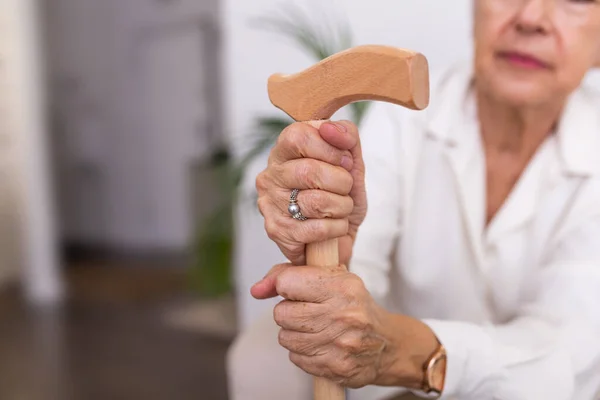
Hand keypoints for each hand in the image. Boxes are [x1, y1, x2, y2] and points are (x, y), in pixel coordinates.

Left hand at [251, 263, 439, 389]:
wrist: (387, 344)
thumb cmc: (355, 306)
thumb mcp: (333, 278)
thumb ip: (290, 275)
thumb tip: (257, 289)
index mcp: (342, 287)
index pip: (288, 282)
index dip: (285, 285)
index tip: (294, 288)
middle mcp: (342, 315)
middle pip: (282, 313)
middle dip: (289, 312)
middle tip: (307, 311)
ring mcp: (339, 344)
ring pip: (286, 337)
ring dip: (294, 333)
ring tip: (315, 328)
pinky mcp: (335, 367)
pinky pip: (295, 358)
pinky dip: (303, 352)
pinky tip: (320, 344)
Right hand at [255, 120, 366, 265]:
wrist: (340, 237)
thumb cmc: (340, 196)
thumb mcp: (351, 162)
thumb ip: (346, 136)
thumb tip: (331, 128)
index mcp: (284, 152)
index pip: (298, 136)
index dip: (330, 149)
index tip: (344, 162)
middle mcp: (270, 175)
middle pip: (309, 171)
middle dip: (341, 182)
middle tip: (345, 189)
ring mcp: (270, 205)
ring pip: (316, 201)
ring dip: (341, 207)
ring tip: (340, 209)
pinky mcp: (277, 231)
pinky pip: (317, 228)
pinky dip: (337, 227)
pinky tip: (335, 226)